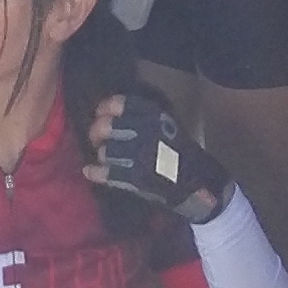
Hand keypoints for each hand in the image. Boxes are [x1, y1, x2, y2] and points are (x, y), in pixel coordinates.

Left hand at [84, 86, 229, 221]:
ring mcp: (138, 155)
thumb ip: (142, 117)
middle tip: (96, 137)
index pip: (119, 104)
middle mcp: (144, 132)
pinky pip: (105, 172)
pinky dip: (94, 172)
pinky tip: (89, 171)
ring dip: (101, 154)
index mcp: (153, 116)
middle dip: (97, 132)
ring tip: (104, 156)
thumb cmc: (182, 153)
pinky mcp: (134, 178)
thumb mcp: (166, 125)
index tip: (100, 112)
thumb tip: (111, 112)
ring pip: (104, 150)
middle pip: (106, 127)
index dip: (105, 108)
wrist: (197, 184)